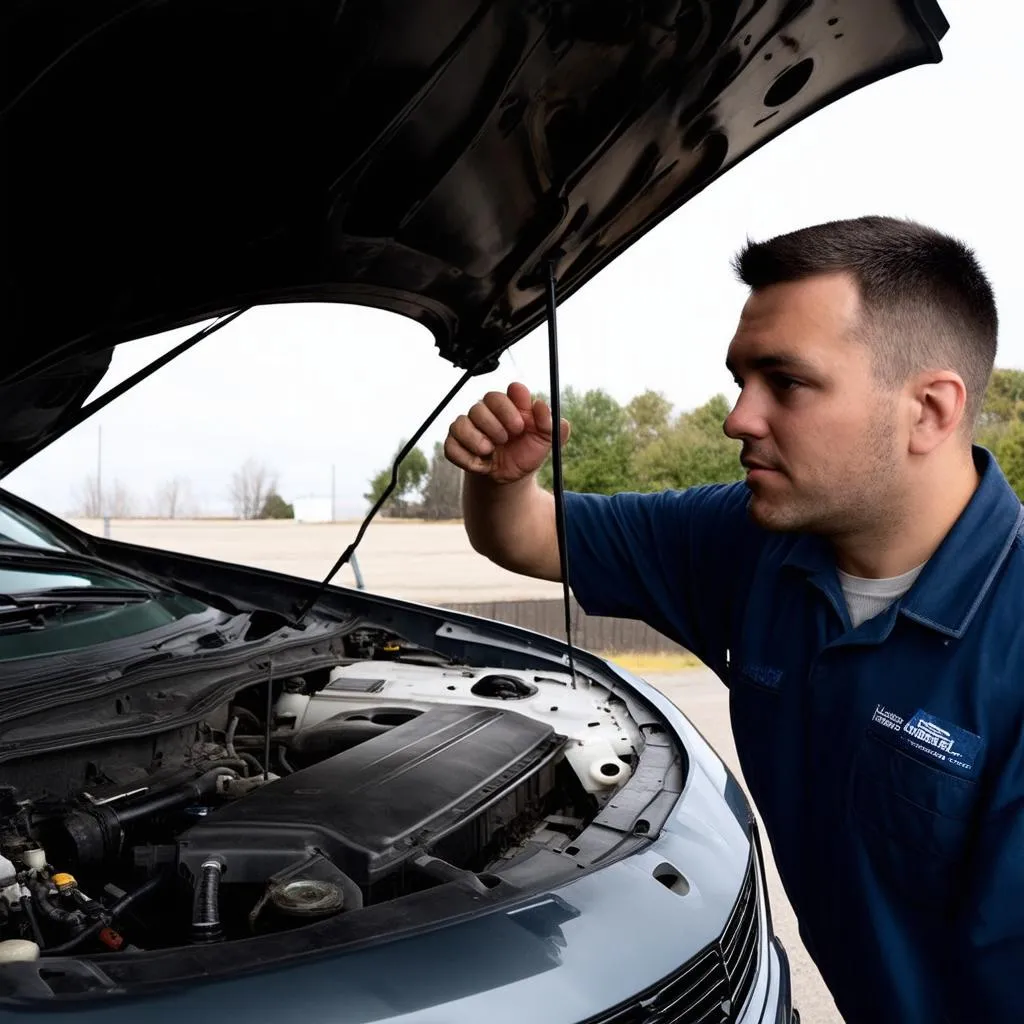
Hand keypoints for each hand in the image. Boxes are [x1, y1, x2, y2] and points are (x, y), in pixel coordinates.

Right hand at [444, 382, 569, 483]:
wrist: (513, 476)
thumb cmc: (528, 451)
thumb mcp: (546, 440)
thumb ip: (550, 424)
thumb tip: (542, 406)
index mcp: (511, 405)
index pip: (507, 392)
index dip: (511, 407)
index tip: (521, 425)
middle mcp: (487, 411)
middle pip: (481, 406)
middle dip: (494, 425)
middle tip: (506, 439)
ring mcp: (468, 426)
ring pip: (461, 424)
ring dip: (477, 440)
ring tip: (490, 451)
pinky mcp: (455, 444)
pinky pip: (451, 446)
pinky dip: (466, 458)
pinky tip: (481, 465)